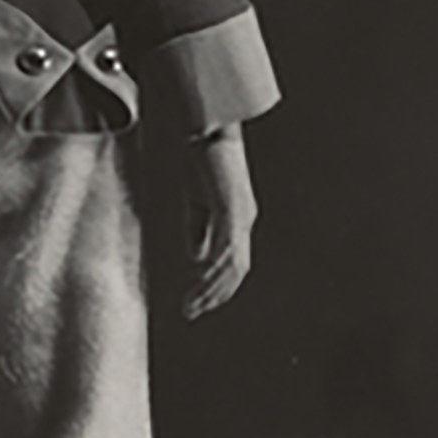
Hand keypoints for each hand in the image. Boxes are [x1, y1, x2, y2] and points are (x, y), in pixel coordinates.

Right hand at [181, 126, 256, 318]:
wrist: (206, 124)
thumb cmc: (200, 156)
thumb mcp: (197, 200)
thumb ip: (199, 228)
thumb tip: (198, 259)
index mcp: (238, 215)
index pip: (233, 261)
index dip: (217, 284)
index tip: (197, 302)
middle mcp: (245, 218)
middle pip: (236, 269)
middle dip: (215, 295)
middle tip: (192, 312)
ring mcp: (241, 214)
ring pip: (232, 265)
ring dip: (212, 289)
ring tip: (191, 306)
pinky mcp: (232, 208)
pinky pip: (224, 249)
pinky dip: (211, 270)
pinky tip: (197, 282)